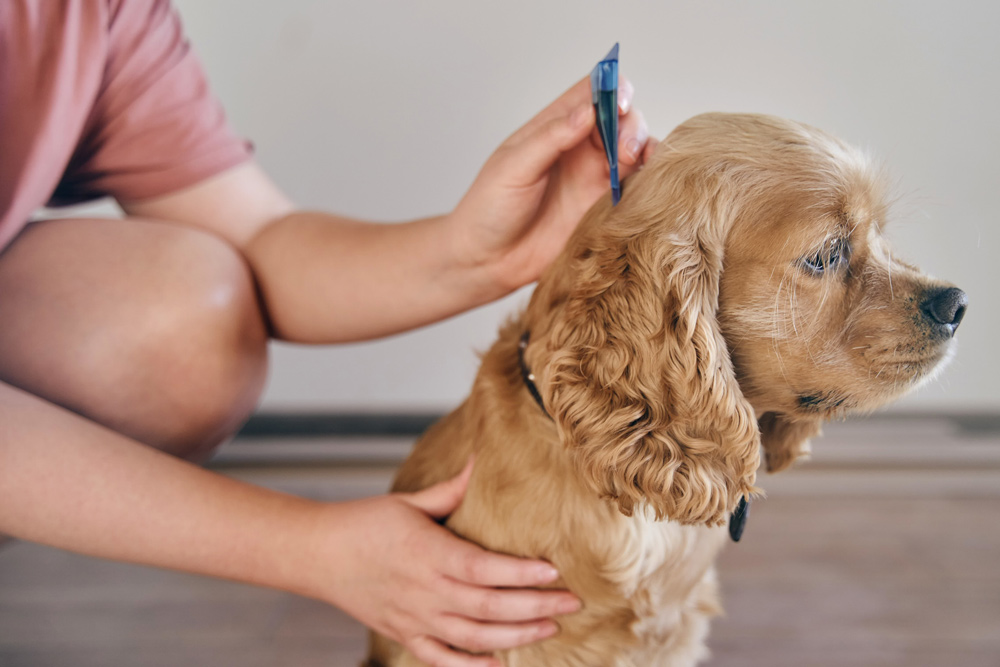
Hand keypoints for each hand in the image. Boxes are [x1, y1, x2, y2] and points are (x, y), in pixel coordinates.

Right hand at [313, 460, 580, 666]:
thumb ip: (453, 489)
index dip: (521, 574)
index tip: (554, 570)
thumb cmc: (364, 522)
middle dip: (535, 607)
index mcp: (427, 554)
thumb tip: (485, 458)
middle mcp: (424, 592)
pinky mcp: (404, 635)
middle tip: (571, 601)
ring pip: (474, 637)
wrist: (318, 555)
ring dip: (516, 636)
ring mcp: (415, 619)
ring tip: (550, 628)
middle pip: (488, 607)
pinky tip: (500, 664)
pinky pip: (442, 660)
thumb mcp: (409, 501)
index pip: (484, 569)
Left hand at [448, 75, 657, 295]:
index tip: (618, 101)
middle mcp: (580, 147)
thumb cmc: (490, 209)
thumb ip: (551, 138)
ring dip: (644, 149)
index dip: (612, 88)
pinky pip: (637, 187)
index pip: (592, 92)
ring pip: (636, 149)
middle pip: (622, 119)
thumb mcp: (513, 167)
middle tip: (623, 148)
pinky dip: (649, 181)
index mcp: (555, 127)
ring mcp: (595, 177)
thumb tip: (587, 112)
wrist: (488, 260)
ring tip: (631, 162)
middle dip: (631, 125)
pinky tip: (644, 185)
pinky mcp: (605, 208)